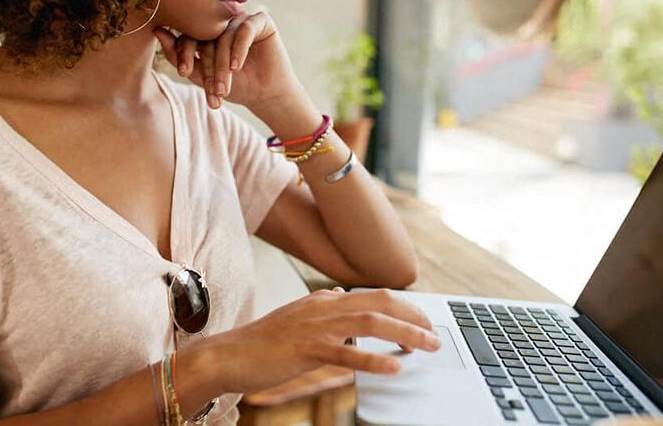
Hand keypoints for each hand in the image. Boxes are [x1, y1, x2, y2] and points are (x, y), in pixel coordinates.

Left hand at [154, 11, 300, 111]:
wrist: (266, 95)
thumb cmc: (236, 86)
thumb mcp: (203, 76)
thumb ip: (179, 55)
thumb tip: (157, 31)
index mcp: (206, 32)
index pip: (189, 35)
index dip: (184, 53)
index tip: (183, 73)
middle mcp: (223, 23)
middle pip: (207, 37)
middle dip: (209, 67)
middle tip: (213, 90)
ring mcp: (242, 19)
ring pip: (225, 36)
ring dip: (224, 64)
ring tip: (226, 87)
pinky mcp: (261, 21)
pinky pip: (245, 29)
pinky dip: (239, 48)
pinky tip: (237, 66)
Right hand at [191, 288, 441, 395]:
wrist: (228, 354)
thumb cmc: (263, 342)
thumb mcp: (298, 316)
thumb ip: (325, 306)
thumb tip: (346, 295)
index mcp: (324, 301)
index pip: (373, 296)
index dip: (403, 307)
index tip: (423, 320)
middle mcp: (324, 308)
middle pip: (379, 302)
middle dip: (413, 315)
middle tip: (434, 335)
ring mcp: (316, 327)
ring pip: (370, 322)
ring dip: (404, 333)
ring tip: (426, 346)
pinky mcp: (306, 349)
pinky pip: (346, 354)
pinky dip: (374, 359)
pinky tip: (395, 367)